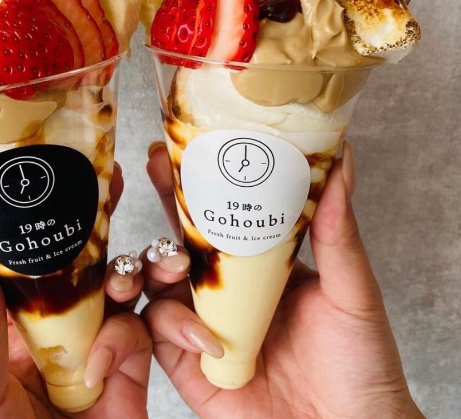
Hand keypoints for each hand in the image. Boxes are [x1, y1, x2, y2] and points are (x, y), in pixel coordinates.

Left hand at [0, 163, 151, 418]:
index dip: (44, 212)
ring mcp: (96, 352)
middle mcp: (57, 331)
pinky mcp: (129, 381)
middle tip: (111, 175)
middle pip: (82, 263)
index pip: (30, 257)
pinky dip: (133, 340)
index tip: (58, 167)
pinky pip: (141, 341)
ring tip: (145, 255)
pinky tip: (105, 366)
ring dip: (134, 270)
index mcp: (12, 326)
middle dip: (99, 219)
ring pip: (122, 293)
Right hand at [142, 143, 425, 418]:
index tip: (183, 147)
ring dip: (154, 263)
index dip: (197, 182)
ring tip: (173, 262)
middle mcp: (224, 289)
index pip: (220, 214)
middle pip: (181, 236)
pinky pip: (158, 333)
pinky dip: (172, 327)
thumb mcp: (351, 290)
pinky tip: (205, 338)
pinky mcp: (188, 363)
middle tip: (155, 169)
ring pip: (157, 280)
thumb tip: (342, 162)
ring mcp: (202, 323)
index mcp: (257, 265)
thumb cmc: (358, 363)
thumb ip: (338, 230)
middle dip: (163, 201)